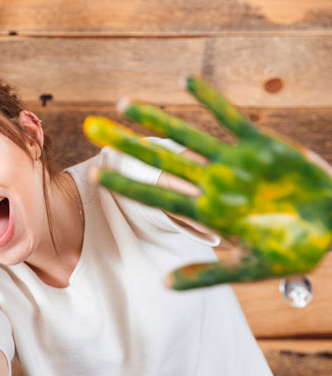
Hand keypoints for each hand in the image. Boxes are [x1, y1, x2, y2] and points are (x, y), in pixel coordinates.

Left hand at [83, 77, 331, 288]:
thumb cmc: (291, 251)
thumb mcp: (248, 269)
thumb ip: (207, 276)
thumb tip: (164, 284)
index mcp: (206, 212)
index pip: (156, 195)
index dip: (126, 185)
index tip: (95, 175)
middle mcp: (212, 184)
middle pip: (158, 160)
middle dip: (125, 144)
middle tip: (91, 128)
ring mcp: (233, 163)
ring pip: (186, 136)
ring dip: (155, 119)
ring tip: (123, 103)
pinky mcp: (260, 145)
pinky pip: (229, 119)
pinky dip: (210, 101)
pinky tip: (186, 84)